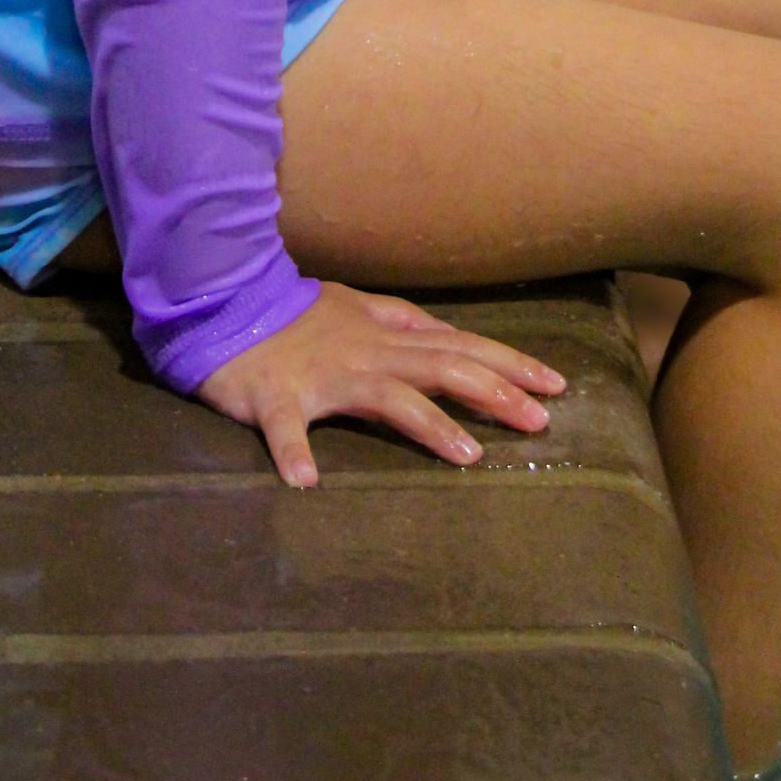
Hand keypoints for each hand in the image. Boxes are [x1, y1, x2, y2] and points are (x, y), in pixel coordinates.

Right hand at [196, 280, 567, 487]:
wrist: (223, 299)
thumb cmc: (291, 312)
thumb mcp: (354, 306)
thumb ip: (400, 321)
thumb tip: (443, 333)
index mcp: (384, 335)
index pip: (460, 346)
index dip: (509, 363)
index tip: (557, 386)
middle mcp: (366, 353)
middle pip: (441, 368)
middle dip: (494, 392)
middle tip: (540, 421)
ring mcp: (323, 376)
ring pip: (386, 397)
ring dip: (428, 425)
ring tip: (467, 456)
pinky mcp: (275, 397)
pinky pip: (285, 428)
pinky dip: (293, 453)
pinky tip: (306, 481)